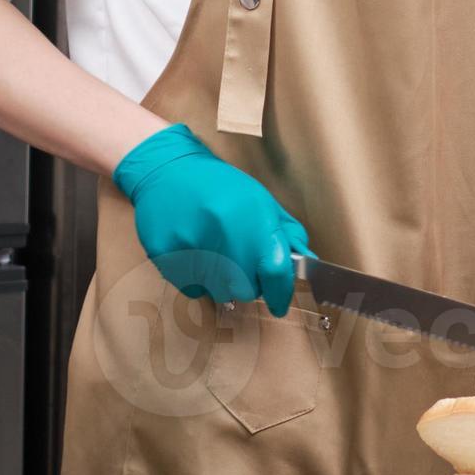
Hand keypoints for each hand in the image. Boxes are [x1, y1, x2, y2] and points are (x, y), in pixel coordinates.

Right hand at [113, 125, 304, 314]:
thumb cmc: (220, 186)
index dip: (280, 292)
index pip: (275, 271)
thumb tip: (307, 263)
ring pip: (219, 293)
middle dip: (248, 283)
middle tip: (239, 261)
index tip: (279, 303)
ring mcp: (192, 247)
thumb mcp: (261, 200)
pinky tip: (193, 252)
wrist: (168, 170)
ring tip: (214, 252)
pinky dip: (197, 279)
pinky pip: (192, 289)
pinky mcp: (166, 257)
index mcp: (252, 217)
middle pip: (246, 290)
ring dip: (222, 281)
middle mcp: (223, 233)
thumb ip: (286, 234)